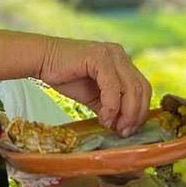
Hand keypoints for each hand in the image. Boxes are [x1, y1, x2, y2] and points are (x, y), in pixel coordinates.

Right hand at [37, 38, 151, 135]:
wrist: (42, 61)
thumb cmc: (66, 76)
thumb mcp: (94, 97)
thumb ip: (110, 107)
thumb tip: (123, 127)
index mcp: (123, 63)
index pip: (143, 88)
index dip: (141, 111)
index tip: (129, 129)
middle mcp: (121, 55)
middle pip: (142, 89)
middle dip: (136, 114)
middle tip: (124, 132)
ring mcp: (111, 54)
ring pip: (131, 88)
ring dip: (126, 112)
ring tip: (113, 126)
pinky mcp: (99, 57)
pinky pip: (113, 86)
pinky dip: (111, 105)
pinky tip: (103, 117)